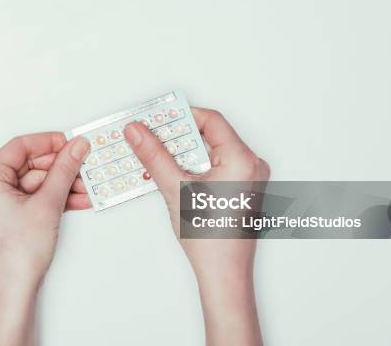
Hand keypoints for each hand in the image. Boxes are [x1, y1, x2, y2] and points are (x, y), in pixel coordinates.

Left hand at [0, 133, 89, 345]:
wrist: (11, 294)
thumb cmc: (15, 256)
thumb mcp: (47, 204)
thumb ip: (64, 170)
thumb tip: (75, 147)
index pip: (20, 146)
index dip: (50, 142)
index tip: (72, 143)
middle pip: (31, 165)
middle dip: (61, 168)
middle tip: (85, 165)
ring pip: (37, 183)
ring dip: (63, 185)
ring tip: (87, 188)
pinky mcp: (10, 217)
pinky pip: (36, 198)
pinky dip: (56, 199)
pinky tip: (78, 200)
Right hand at [124, 107, 268, 345]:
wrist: (224, 274)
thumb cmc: (211, 239)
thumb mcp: (175, 189)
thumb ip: (154, 155)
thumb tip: (138, 131)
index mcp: (242, 160)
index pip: (210, 120)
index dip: (181, 115)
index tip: (157, 118)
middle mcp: (252, 165)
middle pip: (211, 134)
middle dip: (179, 135)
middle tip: (152, 136)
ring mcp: (249, 177)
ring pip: (212, 150)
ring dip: (184, 151)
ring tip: (160, 156)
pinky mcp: (243, 187)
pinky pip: (217, 164)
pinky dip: (195, 165)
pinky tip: (174, 172)